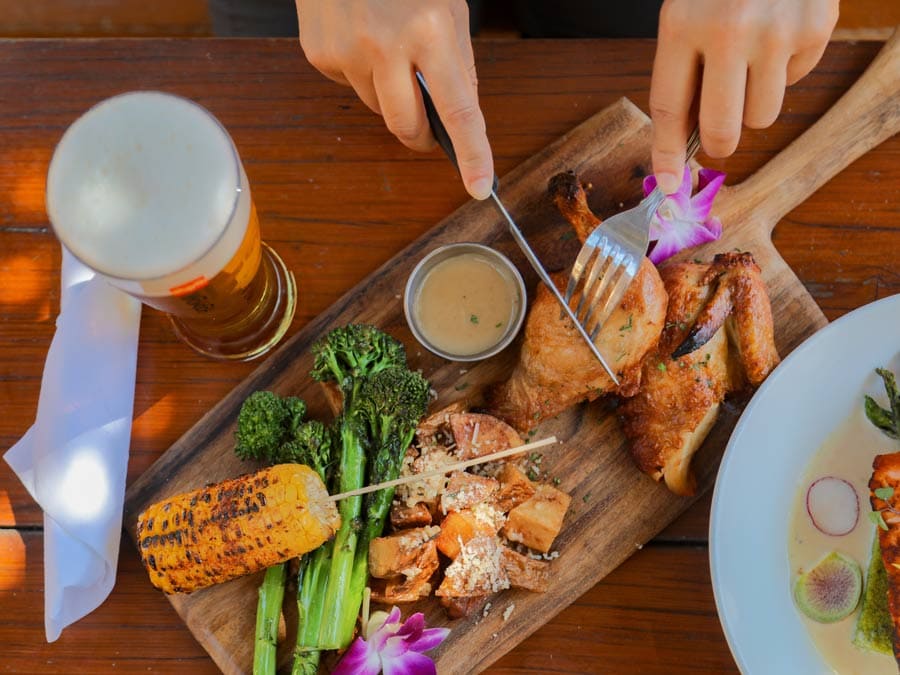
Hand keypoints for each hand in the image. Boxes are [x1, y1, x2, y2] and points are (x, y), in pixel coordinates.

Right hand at [296, 0, 494, 199]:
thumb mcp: (447, 7)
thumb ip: (457, 63)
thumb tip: (459, 117)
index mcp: (429, 29)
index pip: (457, 109)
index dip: (471, 153)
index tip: (478, 185)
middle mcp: (385, 44)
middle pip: (407, 126)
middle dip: (421, 136)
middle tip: (428, 130)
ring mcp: (346, 51)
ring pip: (377, 108)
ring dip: (389, 95)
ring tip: (386, 50)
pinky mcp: (319, 54)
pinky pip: (349, 86)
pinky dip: (360, 74)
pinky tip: (359, 39)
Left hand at [649, 0, 838, 192]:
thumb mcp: (685, 14)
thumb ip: (684, 72)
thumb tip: (686, 142)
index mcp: (682, 25)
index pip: (670, 109)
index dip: (668, 154)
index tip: (670, 184)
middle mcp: (729, 30)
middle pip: (723, 129)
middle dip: (719, 143)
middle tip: (719, 137)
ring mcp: (777, 30)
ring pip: (762, 116)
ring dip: (753, 102)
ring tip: (749, 61)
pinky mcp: (815, 28)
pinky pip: (793, 82)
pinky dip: (783, 69)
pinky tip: (777, 34)